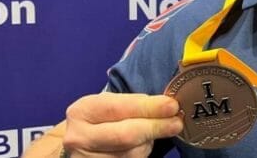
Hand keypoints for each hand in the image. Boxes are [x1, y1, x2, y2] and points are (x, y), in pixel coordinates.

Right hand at [62, 93, 182, 157]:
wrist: (79, 145)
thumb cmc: (98, 121)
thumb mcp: (107, 105)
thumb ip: (132, 103)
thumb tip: (166, 104)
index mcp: (82, 111)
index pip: (119, 108)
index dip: (148, 108)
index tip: (172, 106)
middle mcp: (79, 138)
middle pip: (126, 135)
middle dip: (156, 128)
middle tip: (176, 123)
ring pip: (132, 154)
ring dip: (149, 143)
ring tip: (154, 133)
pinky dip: (142, 154)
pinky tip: (143, 146)